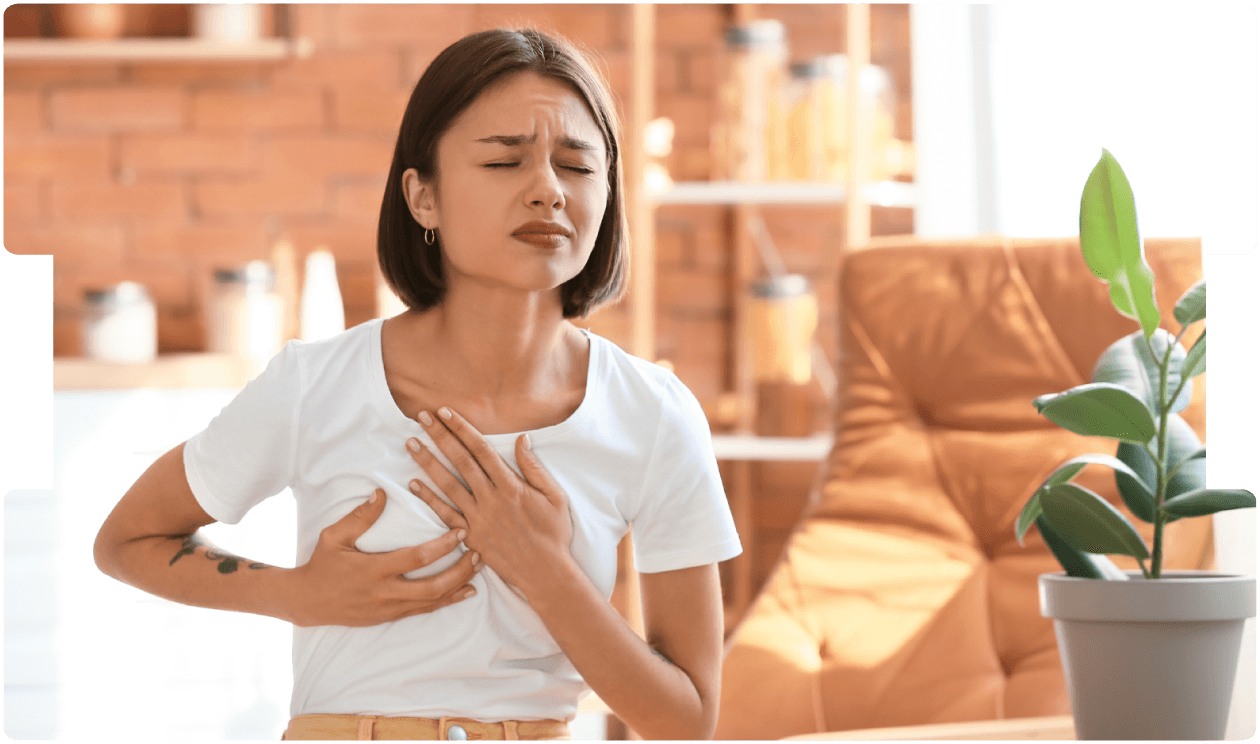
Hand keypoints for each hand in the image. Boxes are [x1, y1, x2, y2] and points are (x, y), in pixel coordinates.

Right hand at [286, 488, 481, 626]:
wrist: (307, 602)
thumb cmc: (322, 564)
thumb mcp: (334, 536)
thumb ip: (360, 516)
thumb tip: (382, 493)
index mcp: (373, 570)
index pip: (417, 559)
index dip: (442, 546)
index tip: (461, 532)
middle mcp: (385, 592)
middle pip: (433, 587)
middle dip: (460, 571)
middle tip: (479, 554)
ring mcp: (389, 609)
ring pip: (432, 602)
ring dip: (458, 586)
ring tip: (478, 570)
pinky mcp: (390, 617)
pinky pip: (424, 610)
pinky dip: (447, 601)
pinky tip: (464, 592)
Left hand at [406, 407, 573, 597]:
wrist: (545, 572)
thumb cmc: (553, 532)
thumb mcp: (554, 496)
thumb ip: (534, 467)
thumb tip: (521, 439)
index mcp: (511, 485)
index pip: (481, 449)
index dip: (462, 429)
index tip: (446, 412)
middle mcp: (491, 498)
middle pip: (460, 460)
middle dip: (440, 436)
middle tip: (422, 417)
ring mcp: (478, 518)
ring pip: (447, 484)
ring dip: (428, 462)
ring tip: (411, 443)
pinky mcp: (470, 536)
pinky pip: (445, 514)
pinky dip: (428, 499)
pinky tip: (413, 483)